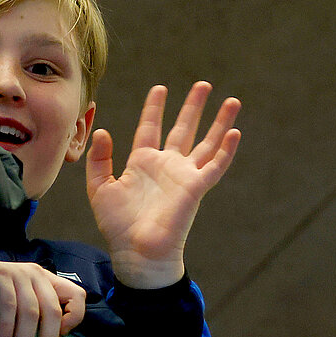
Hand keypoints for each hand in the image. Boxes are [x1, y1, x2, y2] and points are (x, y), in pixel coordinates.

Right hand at [0, 256, 86, 336]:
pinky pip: (8, 305)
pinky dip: (7, 327)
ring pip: (30, 312)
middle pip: (52, 310)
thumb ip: (35, 313)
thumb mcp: (21, 298)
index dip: (76, 317)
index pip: (78, 296)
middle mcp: (37, 275)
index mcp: (48, 281)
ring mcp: (18, 274)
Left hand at [85, 81, 240, 288]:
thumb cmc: (118, 226)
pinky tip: (235, 132)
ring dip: (220, 122)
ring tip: (232, 101)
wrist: (136, 251)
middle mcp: (166, 166)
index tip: (160, 88)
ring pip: (206, 142)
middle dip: (194, 107)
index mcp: (143, 163)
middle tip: (203, 85)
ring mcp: (184, 176)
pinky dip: (226, 150)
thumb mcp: (99, 188)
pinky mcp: (196, 188)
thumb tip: (103, 130)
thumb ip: (99, 160)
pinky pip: (215, 166)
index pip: (150, 128)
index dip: (154, 108)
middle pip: (184, 129)